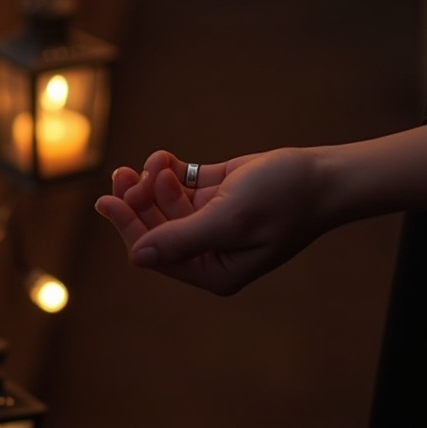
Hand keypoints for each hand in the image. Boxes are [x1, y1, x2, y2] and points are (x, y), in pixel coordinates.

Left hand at [95, 147, 323, 295]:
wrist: (320, 174)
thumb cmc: (283, 200)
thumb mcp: (230, 219)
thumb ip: (183, 238)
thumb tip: (137, 258)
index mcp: (215, 270)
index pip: (158, 254)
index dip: (129, 228)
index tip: (106, 200)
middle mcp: (210, 249)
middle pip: (155, 228)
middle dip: (136, 201)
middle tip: (122, 173)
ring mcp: (211, 219)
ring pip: (163, 203)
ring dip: (151, 181)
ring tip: (155, 162)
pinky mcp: (215, 192)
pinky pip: (178, 183)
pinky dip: (166, 169)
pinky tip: (163, 157)